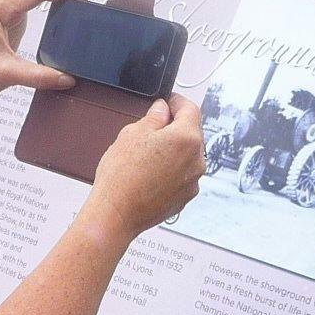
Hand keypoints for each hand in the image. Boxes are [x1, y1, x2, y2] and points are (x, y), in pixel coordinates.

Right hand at [82, 95, 204, 243]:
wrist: (116, 214)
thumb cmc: (122, 176)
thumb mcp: (132, 133)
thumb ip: (153, 117)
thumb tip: (162, 109)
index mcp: (187, 138)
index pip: (190, 109)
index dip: (176, 102)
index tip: (167, 101)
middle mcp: (197, 160)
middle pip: (191, 133)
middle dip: (174, 127)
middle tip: (151, 128)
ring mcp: (193, 181)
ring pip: (187, 155)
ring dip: (173, 150)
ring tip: (146, 156)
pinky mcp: (185, 197)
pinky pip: (182, 175)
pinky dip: (171, 170)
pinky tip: (150, 173)